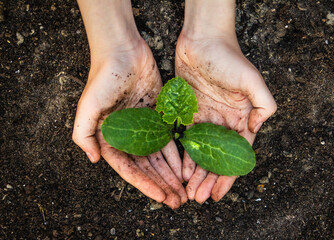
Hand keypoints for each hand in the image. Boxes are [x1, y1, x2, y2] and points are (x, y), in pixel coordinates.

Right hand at [74, 0, 186, 208]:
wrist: (123, 51)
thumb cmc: (103, 78)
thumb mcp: (86, 107)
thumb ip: (83, 134)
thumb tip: (93, 160)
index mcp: (109, 138)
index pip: (129, 169)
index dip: (145, 185)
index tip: (162, 197)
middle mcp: (127, 136)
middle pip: (147, 167)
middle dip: (162, 185)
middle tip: (178, 201)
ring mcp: (143, 127)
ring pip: (158, 157)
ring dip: (170, 175)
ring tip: (184, 191)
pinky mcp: (157, 117)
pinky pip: (168, 140)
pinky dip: (175, 155)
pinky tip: (185, 169)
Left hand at [175, 33, 276, 202]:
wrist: (202, 40)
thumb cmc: (229, 58)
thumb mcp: (252, 80)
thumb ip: (264, 106)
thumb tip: (256, 132)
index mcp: (241, 118)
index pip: (235, 155)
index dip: (228, 176)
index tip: (218, 194)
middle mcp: (224, 122)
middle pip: (216, 158)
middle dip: (209, 179)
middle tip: (198, 198)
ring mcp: (206, 118)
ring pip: (200, 152)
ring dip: (196, 173)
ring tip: (189, 191)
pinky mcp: (188, 112)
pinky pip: (185, 138)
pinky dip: (184, 155)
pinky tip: (180, 170)